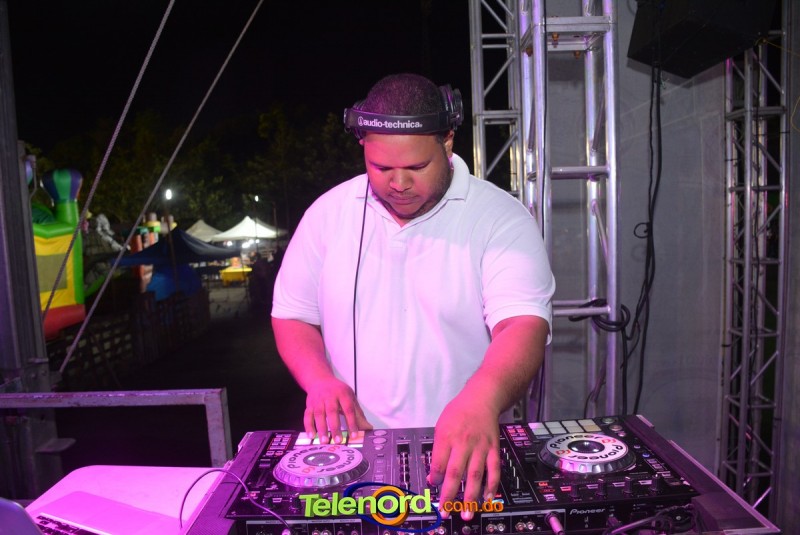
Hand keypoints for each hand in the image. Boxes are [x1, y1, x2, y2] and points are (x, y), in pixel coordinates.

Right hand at [304, 376, 372, 442]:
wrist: (320, 380)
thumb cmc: (338, 391)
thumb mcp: (350, 397)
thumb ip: (357, 413)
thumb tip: (368, 427)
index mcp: (343, 394)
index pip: (348, 409)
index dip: (351, 422)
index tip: (353, 435)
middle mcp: (330, 396)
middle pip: (332, 412)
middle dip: (335, 427)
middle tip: (338, 441)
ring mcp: (318, 400)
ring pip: (319, 414)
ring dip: (321, 429)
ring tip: (324, 441)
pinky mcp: (309, 405)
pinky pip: (307, 416)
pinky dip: (308, 426)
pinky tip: (311, 436)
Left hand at [427, 393, 500, 520]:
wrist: (481, 399)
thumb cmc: (458, 413)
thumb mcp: (441, 426)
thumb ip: (437, 450)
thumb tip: (433, 475)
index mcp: (447, 436)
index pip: (439, 462)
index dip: (435, 477)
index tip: (432, 487)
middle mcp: (463, 442)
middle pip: (455, 472)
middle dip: (449, 494)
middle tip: (445, 511)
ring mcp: (480, 447)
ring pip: (475, 475)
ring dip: (471, 496)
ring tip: (466, 513)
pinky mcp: (493, 449)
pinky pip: (494, 470)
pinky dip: (492, 486)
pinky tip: (488, 499)